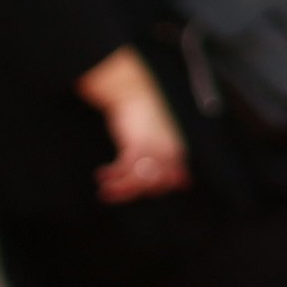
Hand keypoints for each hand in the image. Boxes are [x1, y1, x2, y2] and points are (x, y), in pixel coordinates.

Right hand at [80, 53, 187, 208]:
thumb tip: (183, 183)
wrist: (132, 91)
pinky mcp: (138, 143)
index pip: (171, 183)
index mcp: (176, 152)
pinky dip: (114, 175)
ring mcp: (155, 149)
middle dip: (132, 192)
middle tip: (114, 194)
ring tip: (105, 190)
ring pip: (140, 180)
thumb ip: (169, 161)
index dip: (152, 189)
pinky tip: (103, 175)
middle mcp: (169, 152)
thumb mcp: (160, 140)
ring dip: (121, 188)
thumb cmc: (144, 116)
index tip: (132, 190)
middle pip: (154, 185)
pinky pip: (126, 168)